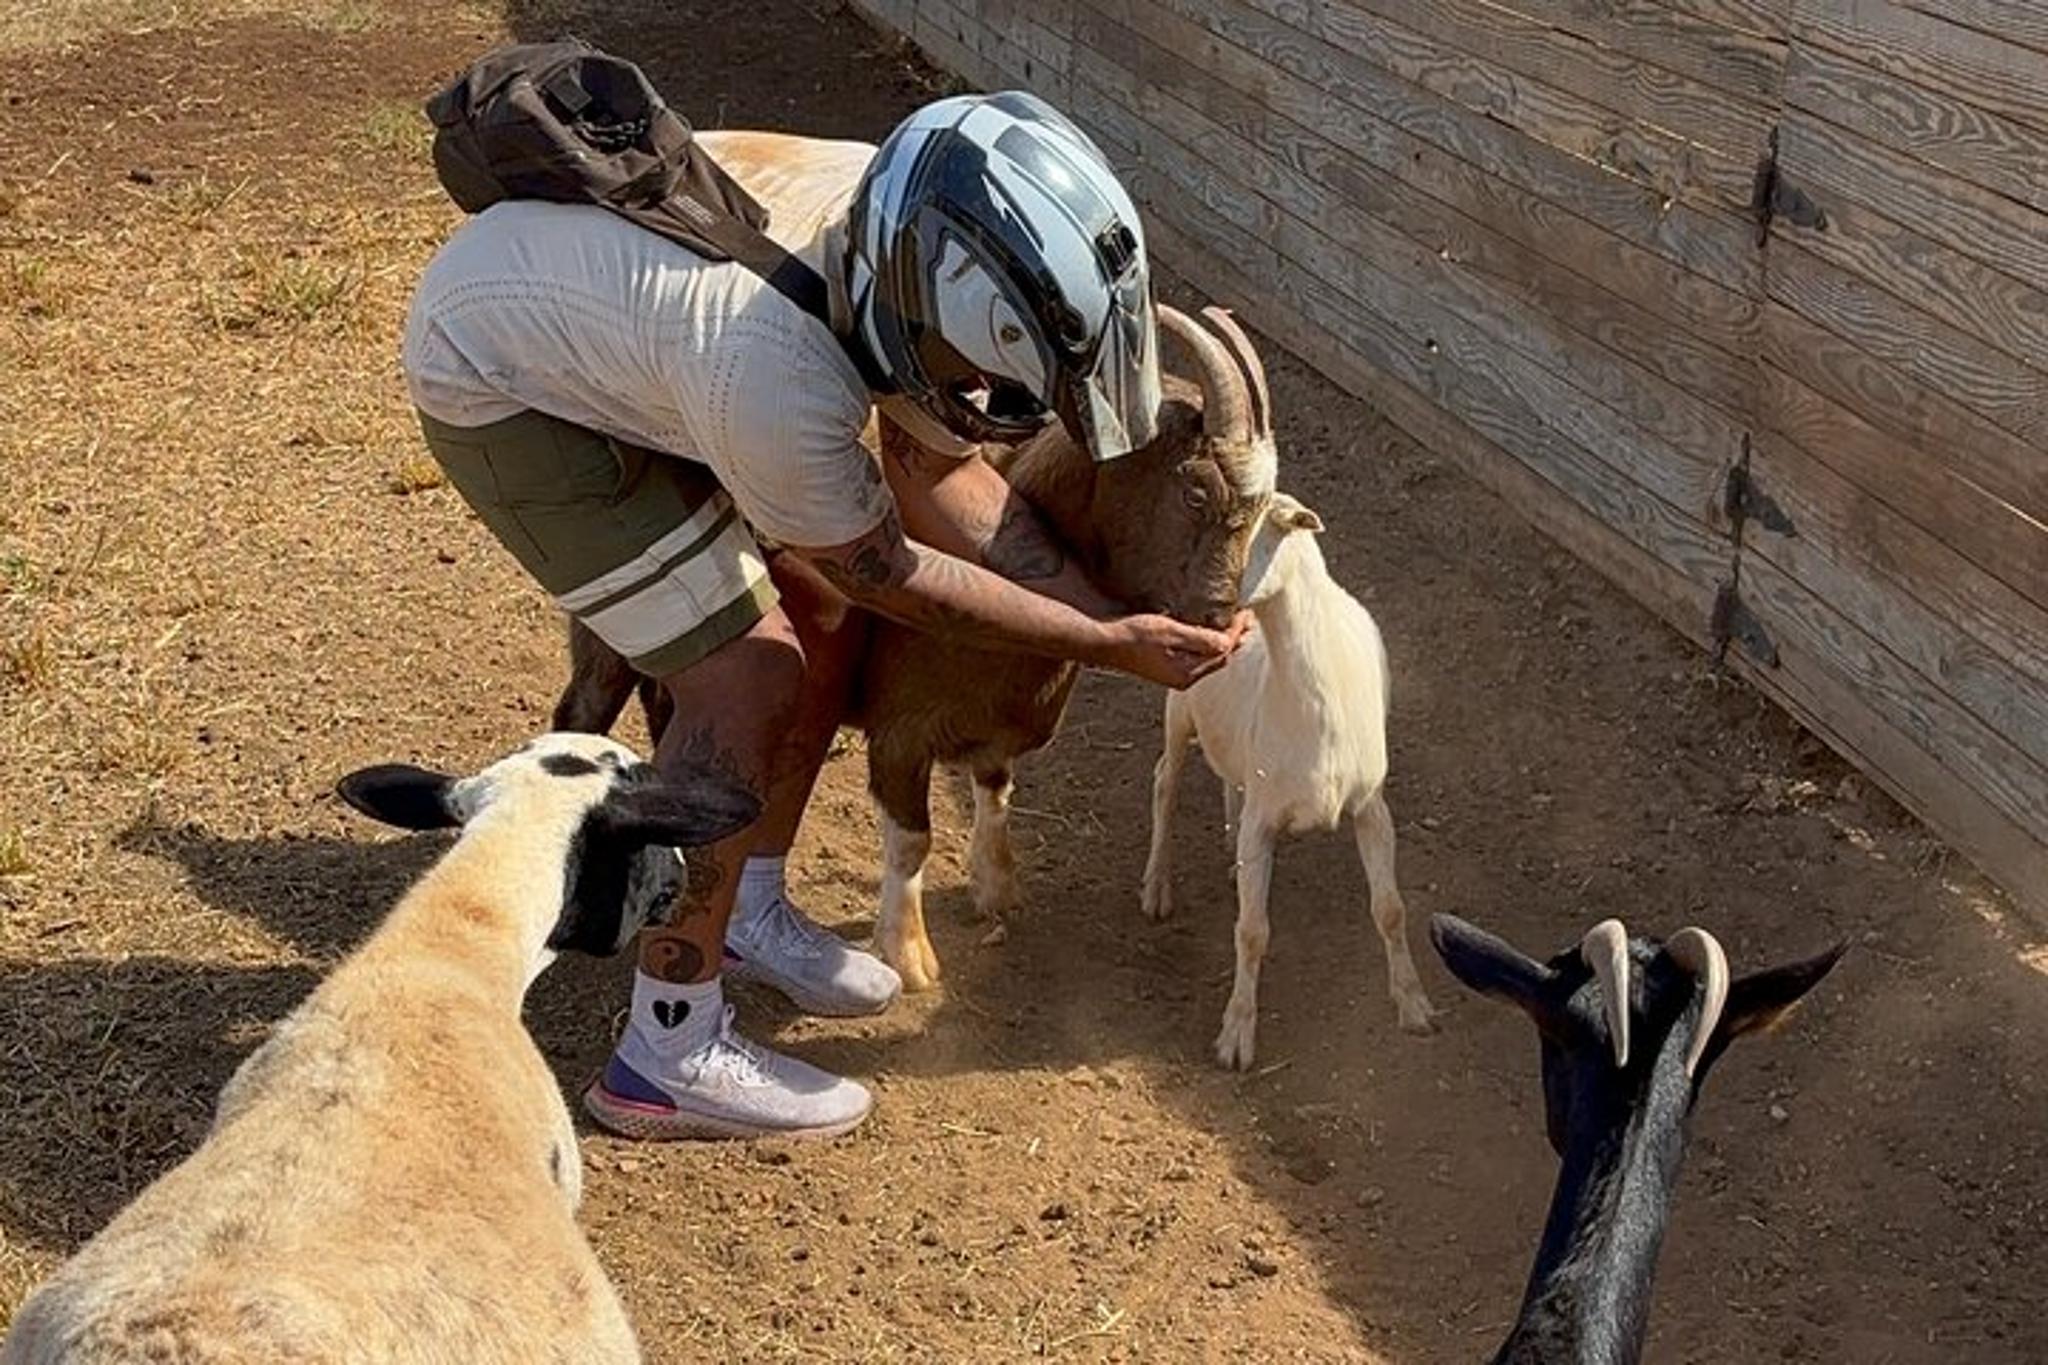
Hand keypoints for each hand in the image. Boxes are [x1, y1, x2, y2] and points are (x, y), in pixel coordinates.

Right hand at [1099, 611, 1250, 688]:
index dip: (1237, 631)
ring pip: (1207, 657)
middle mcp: (1183, 678)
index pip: (1222, 651)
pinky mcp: (1166, 665)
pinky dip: (1205, 642)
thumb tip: (1229, 641)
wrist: (1102, 642)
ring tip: (1232, 621)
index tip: (1245, 612)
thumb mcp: (1169, 632)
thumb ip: (1200, 638)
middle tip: (1246, 616)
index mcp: (1187, 673)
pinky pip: (1195, 655)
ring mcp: (1174, 673)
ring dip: (1221, 639)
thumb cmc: (1132, 635)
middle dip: (1234, 637)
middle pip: (1218, 657)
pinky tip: (1205, 629)